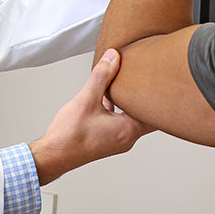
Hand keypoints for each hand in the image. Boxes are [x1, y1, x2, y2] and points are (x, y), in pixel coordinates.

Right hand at [31, 50, 151, 183]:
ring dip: (130, 103)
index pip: (157, 113)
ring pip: (133, 118)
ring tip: (126, 85)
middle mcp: (128, 138)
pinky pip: (121, 122)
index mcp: (128, 129)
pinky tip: (106, 98)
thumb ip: (102, 76)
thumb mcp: (86, 99)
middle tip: (146, 79)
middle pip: (147, 115)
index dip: (160, 96)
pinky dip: (119, 110)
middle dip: (145, 97)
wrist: (54, 156)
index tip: (158, 80)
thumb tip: (113, 57)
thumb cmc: (70, 135)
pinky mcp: (109, 141)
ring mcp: (118, 141)